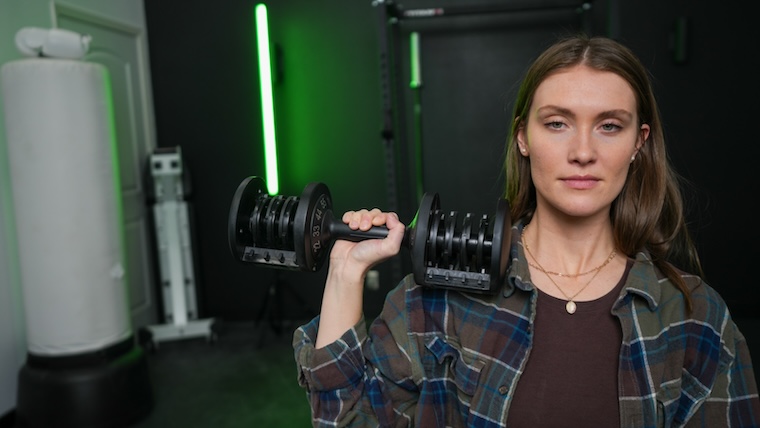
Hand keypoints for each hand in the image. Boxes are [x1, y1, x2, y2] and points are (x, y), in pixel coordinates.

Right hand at [315, 208, 403, 347]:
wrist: (344, 270)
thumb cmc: (363, 266)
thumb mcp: (386, 251)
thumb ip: (395, 239)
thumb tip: (400, 226)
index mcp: (386, 238)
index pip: (390, 218)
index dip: (385, 217)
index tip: (380, 222)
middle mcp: (375, 234)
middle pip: (376, 212)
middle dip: (370, 216)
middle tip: (366, 225)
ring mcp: (361, 232)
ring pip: (363, 212)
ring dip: (359, 216)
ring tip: (357, 226)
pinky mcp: (348, 231)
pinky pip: (350, 215)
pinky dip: (350, 217)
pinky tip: (350, 225)